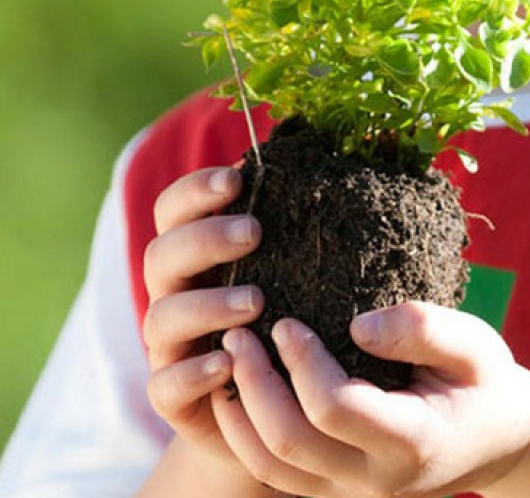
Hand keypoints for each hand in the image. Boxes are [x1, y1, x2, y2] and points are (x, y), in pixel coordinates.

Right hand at [142, 167, 264, 468]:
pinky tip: (228, 364)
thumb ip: (293, 229)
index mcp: (196, 256)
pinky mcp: (173, 396)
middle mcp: (175, 294)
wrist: (269, 405)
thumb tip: (319, 172)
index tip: (236, 180)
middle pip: (162, 255)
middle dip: (205, 238)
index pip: (174, 211)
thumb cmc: (286, 321)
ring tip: (255, 303)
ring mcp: (170, 346)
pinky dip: (193, 372)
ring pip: (162, 317)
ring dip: (206, 305)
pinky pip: (166, 384)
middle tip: (254, 232)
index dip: (195, 191)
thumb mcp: (293, 272)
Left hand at [211, 301, 529, 496]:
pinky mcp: (335, 487)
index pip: (335, 406)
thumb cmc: (482, 381)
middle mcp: (376, 476)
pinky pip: (273, 473)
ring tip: (228, 356)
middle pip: (290, 442)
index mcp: (413, 440)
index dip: (301, 362)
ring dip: (238, 412)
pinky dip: (244, 434)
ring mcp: (352, 489)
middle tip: (237, 333)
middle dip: (253, 384)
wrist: (493, 436)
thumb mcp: (475, 344)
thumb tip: (358, 326)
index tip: (285, 320)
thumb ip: (424, 329)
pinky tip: (237, 391)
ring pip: (270, 467)